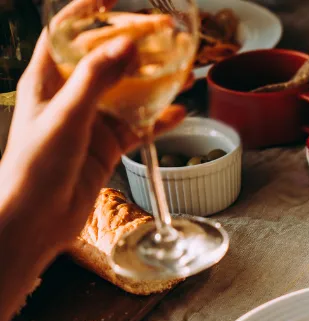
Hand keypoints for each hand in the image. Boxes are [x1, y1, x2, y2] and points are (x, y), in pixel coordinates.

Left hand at [0, 31, 184, 255]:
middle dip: (136, 44)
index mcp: (47, 80)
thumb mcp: (66, 116)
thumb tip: (128, 43)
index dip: (89, 11)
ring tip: (184, 69)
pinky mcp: (107, 145)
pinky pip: (139, 124)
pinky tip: (181, 112)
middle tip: (168, 34)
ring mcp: (91, 120)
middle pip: (106, 57)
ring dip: (156, 80)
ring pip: (129, 90)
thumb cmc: (35, 167)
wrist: (34, 221)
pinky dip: (160, 118)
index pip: (67, 33)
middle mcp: (70, 95)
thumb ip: (97, 78)